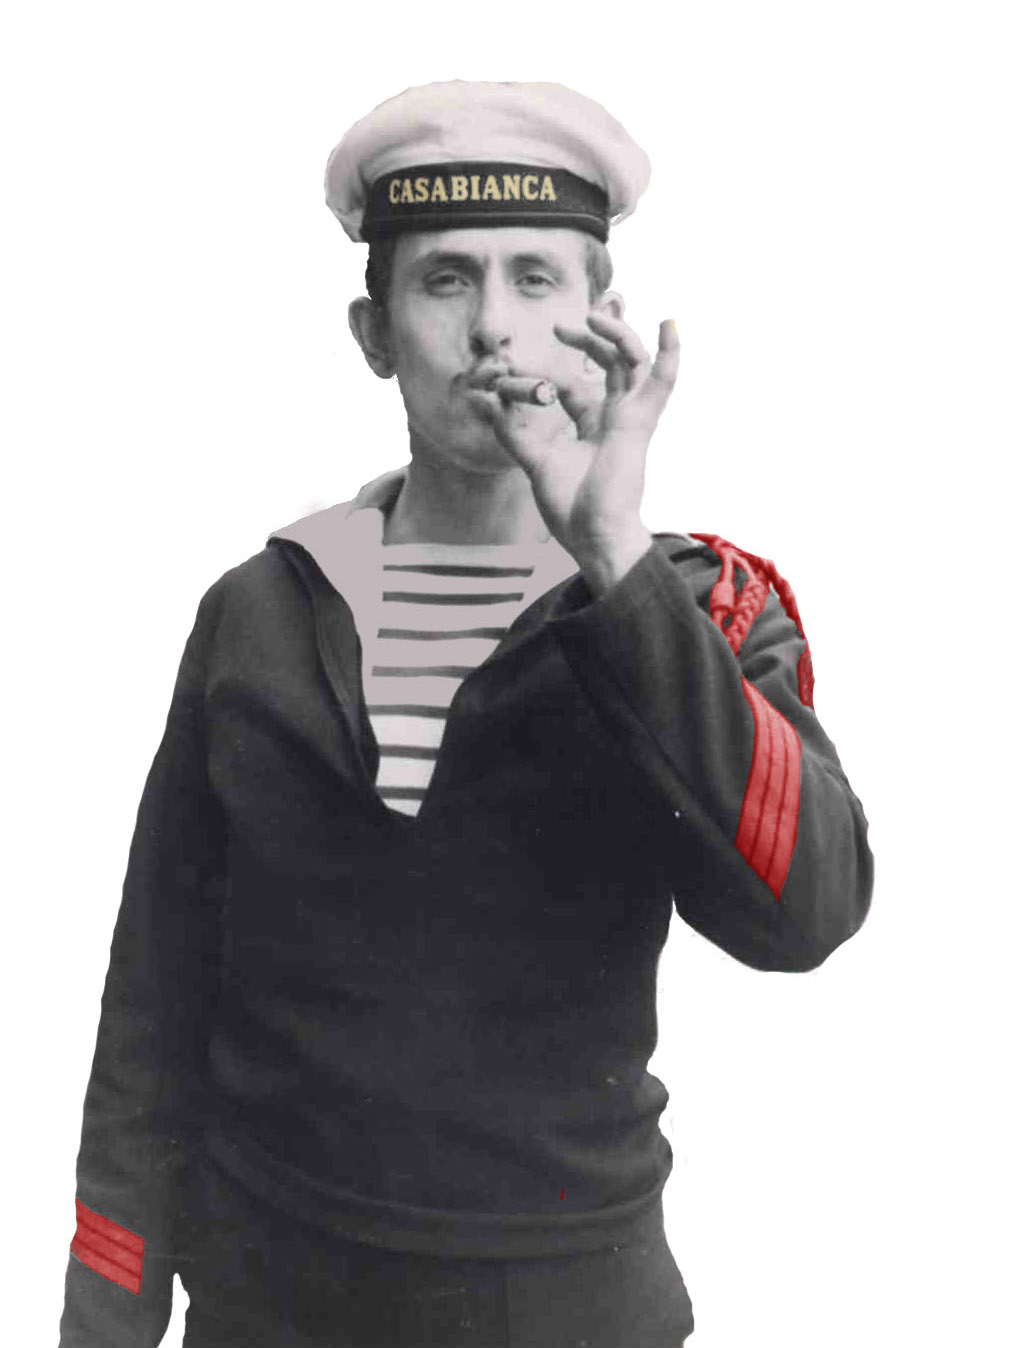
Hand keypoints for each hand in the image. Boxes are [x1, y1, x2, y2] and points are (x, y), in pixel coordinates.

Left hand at [465, 313, 679, 592]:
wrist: (594, 536)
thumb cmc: (572, 509)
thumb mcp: (535, 462)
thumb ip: (514, 433)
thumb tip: (488, 403)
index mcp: (592, 427)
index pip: (573, 386)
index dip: (544, 373)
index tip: (509, 369)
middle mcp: (614, 418)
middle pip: (609, 364)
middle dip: (589, 338)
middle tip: (559, 327)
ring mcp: (631, 418)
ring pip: (633, 363)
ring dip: (616, 335)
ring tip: (592, 317)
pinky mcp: (640, 423)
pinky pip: (662, 383)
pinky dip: (670, 354)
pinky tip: (670, 323)